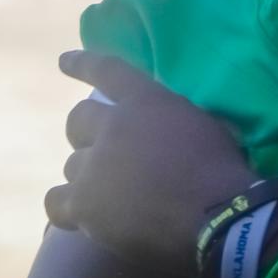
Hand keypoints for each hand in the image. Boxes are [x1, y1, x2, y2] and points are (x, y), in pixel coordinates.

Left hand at [47, 51, 256, 275]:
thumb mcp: (202, 124)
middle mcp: (112, 125)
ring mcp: (94, 165)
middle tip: (106, 159)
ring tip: (112, 199)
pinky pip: (55, 203)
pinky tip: (79, 216)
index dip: (82, 64)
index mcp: (145, 100)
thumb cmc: (222, 172)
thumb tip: (157, 127)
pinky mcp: (85, 204)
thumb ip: (170, 117)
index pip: (106, 70)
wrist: (219, 217)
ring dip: (89, 178)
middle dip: (87, 137)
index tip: (63, 61)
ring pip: (73, 166)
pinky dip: (67, 209)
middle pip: (78, 122)